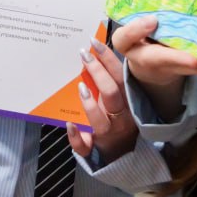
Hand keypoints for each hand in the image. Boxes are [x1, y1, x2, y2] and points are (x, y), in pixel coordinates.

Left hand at [66, 37, 136, 160]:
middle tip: (84, 54)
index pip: (120, 76)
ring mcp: (107, 134)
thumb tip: (94, 53)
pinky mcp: (93, 149)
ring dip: (90, 103)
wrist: (124, 154)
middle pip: (112, 93)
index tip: (94, 42)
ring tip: (80, 87)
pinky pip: (84, 145)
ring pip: (100, 120)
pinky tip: (69, 124)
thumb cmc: (118, 119)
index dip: (109, 59)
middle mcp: (120, 117)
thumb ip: (111, 80)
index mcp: (127, 101)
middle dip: (98, 72)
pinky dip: (76, 136)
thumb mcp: (120, 100)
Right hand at [112, 16, 196, 121]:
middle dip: (178, 59)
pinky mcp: (181, 70)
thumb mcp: (132, 27)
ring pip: (182, 69)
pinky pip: (195, 71)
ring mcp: (164, 66)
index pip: (124, 38)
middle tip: (193, 60)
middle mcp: (145, 57)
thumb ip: (141, 15)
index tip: (153, 20)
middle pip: (159, 59)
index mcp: (128, 43)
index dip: (137, 30)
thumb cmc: (140, 38)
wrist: (147, 65)